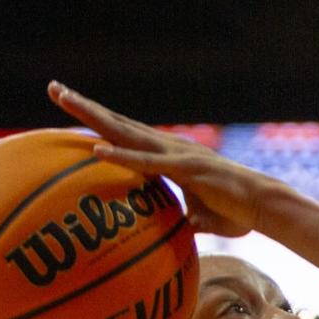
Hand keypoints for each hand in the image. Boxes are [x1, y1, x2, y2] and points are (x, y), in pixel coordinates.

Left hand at [48, 82, 276, 237]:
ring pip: (126, 132)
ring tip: (66, 100)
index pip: (128, 134)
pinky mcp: (185, 170)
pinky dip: (121, 155)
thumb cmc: (237, 213)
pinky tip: (97, 150)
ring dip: (94, 117)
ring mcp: (176, 155)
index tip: (73, 108)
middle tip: (54, 88)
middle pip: (118, 122)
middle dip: (85, 105)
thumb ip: (187, 218)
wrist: (264, 207)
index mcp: (169, 155)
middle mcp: (169, 147)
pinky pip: (146, 163)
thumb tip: (182, 229)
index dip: (100, 121)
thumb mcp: (202, 216)